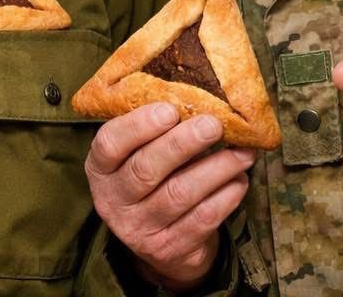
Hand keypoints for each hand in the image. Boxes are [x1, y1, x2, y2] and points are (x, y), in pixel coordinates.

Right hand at [84, 102, 254, 291]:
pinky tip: (239, 179)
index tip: (170, 109)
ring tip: (242, 151)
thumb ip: (152, 127)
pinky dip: (225, 196)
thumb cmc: (152, 175)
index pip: (109, 144)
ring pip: (180, 194)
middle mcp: (113, 201)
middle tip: (213, 124)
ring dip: (216, 168)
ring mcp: (140, 230)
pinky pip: (201, 219)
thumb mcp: (137, 153)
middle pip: (146, 169)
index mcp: (100, 169)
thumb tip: (193, 93)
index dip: (138, 126)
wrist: (160, 239)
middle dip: (183, 143)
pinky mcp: (169, 250)